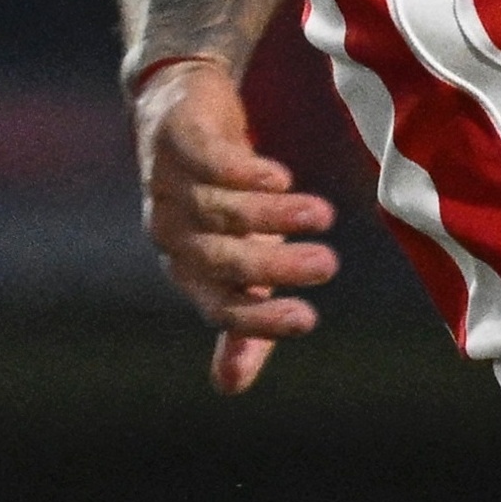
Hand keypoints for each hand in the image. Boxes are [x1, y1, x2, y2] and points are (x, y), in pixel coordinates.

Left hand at [130, 59, 338, 393]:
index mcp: (189, 268)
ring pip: (219, 210)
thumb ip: (240, 314)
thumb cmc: (218, 196)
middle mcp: (173, 232)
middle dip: (274, 266)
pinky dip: (242, 173)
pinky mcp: (179, 139)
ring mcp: (172, 184)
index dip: (257, 319)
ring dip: (271, 216)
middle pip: (220, 258)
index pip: (219, 304)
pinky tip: (278, 177)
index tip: (308, 321)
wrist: (184, 113)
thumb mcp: (238, 255)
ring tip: (322, 215)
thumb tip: (230, 388)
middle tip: (328, 266)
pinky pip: (208, 160)